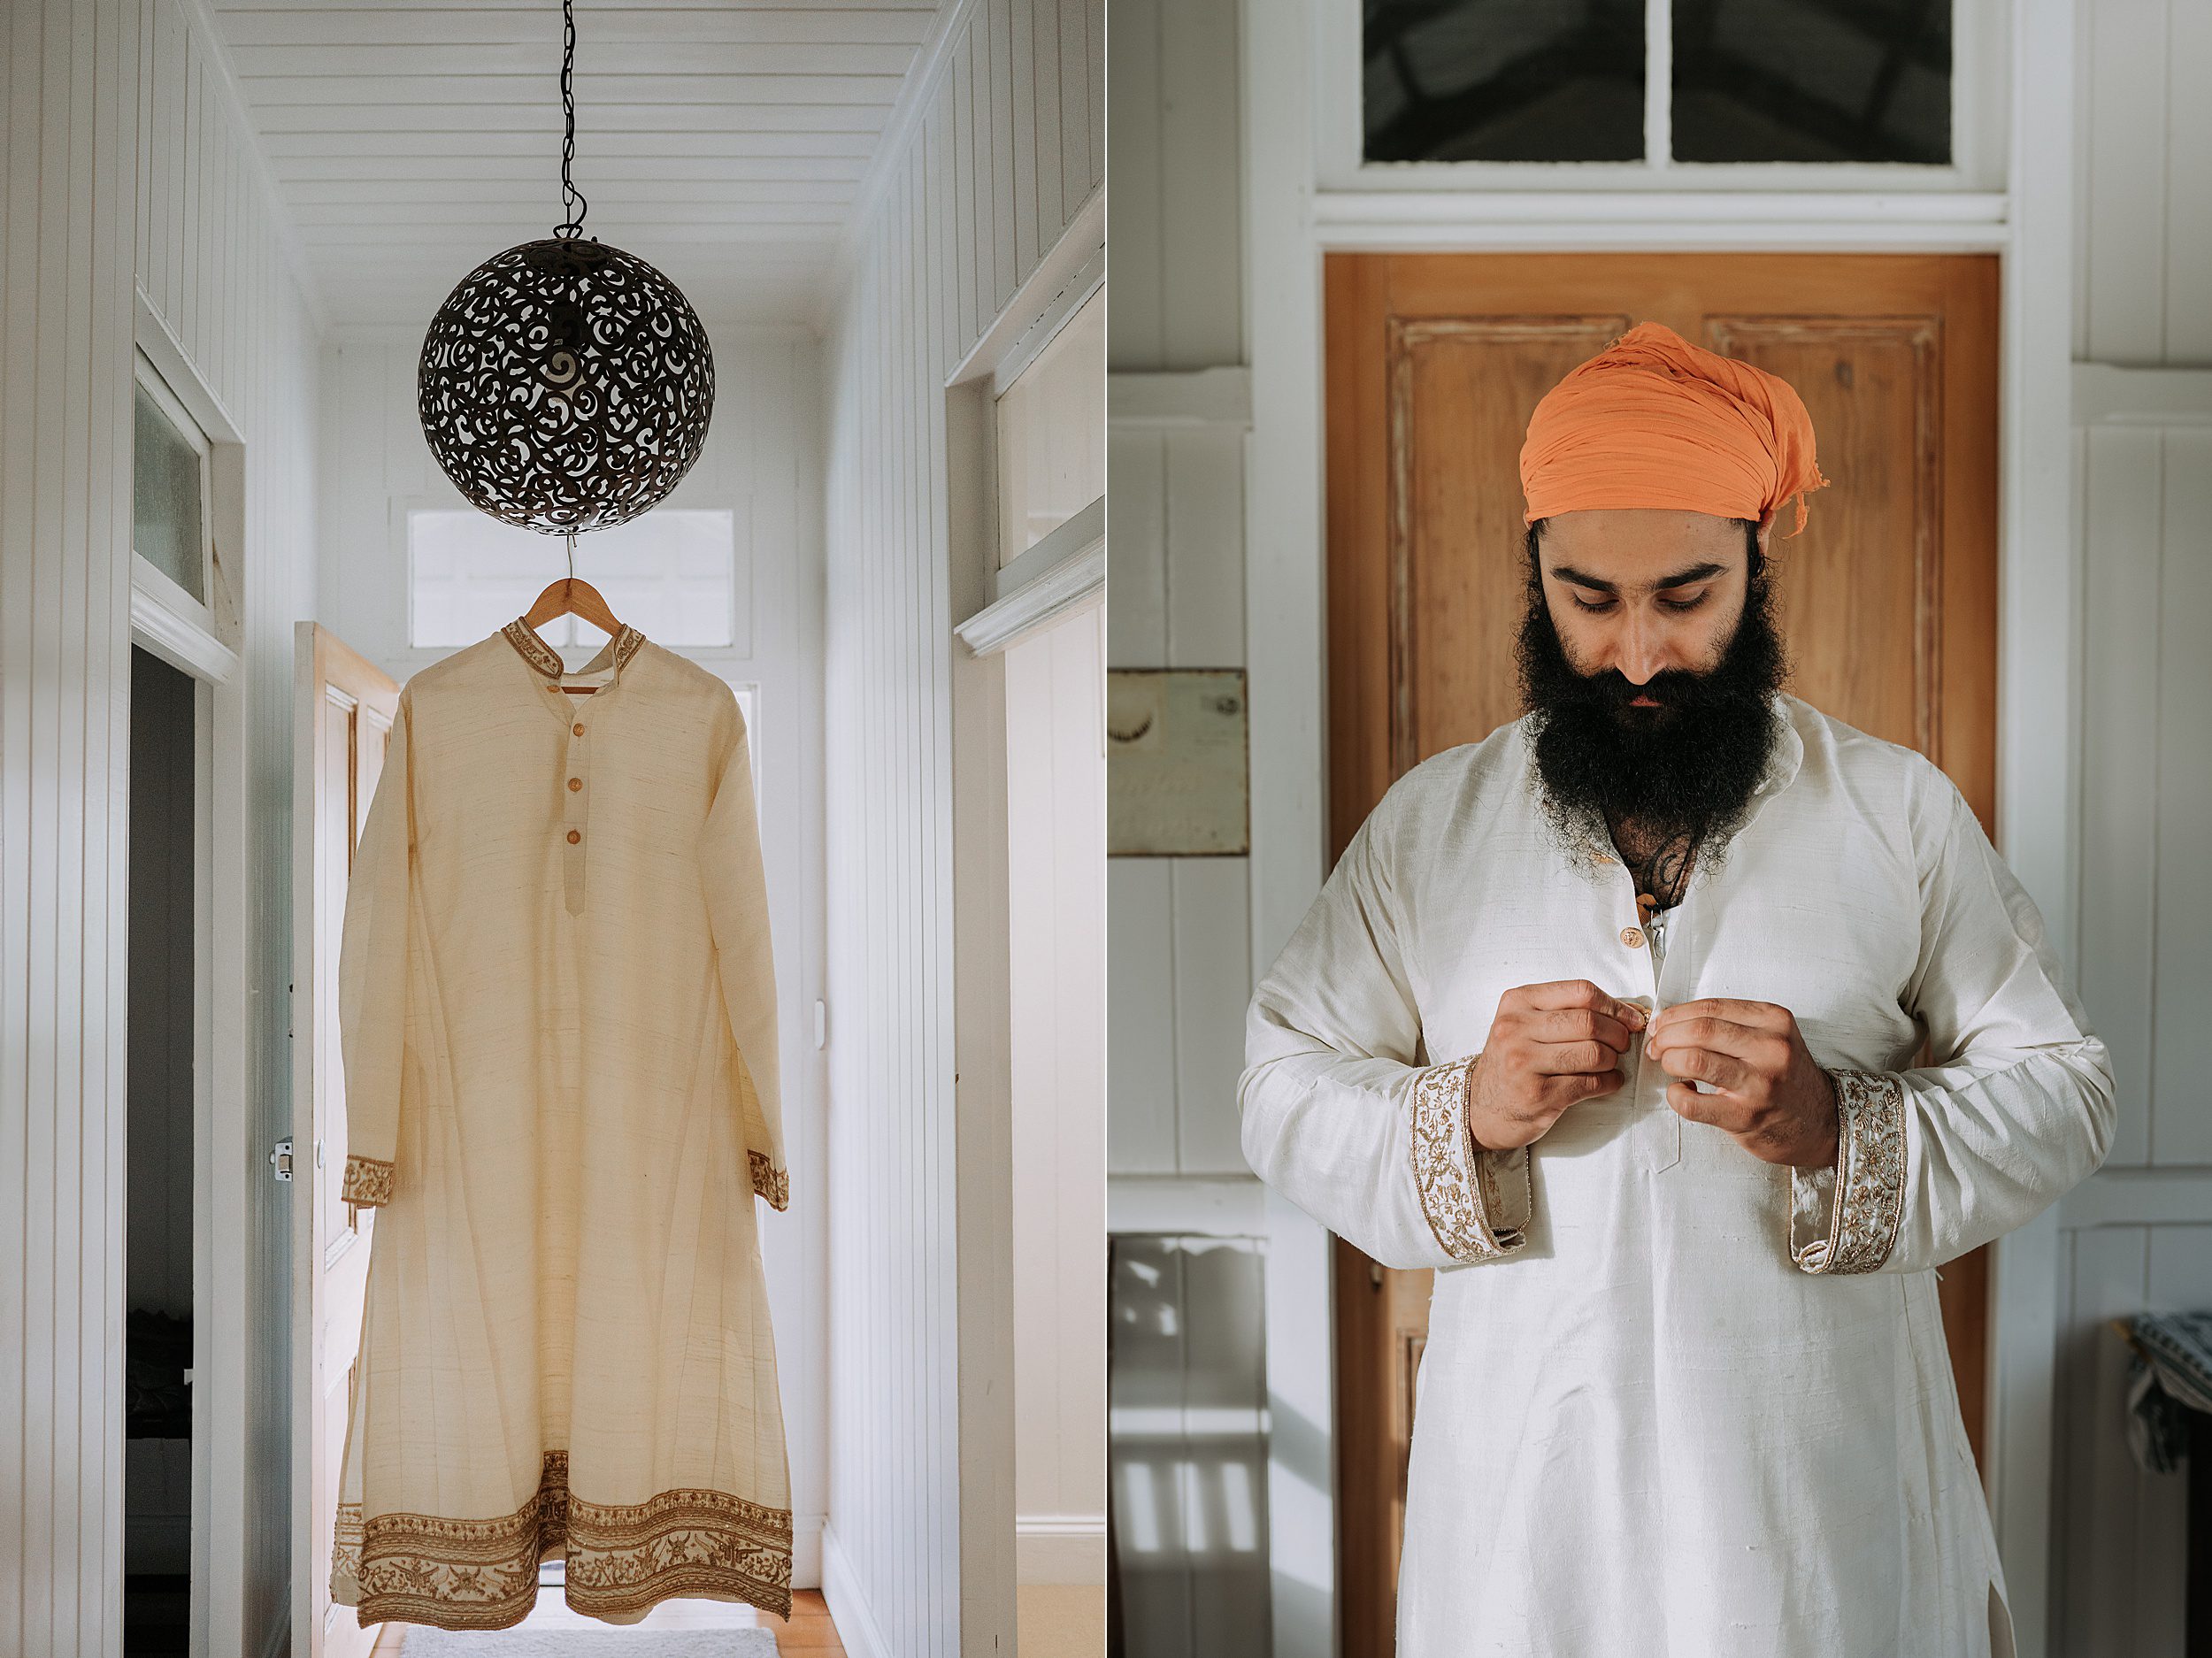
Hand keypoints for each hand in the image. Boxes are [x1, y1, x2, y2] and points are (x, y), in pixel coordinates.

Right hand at [1468, 979, 1647, 1151]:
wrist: (1480, 1107)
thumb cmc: (1512, 1062)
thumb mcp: (1526, 1024)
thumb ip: (1569, 1011)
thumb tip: (1629, 1011)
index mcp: (1517, 1002)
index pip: (1580, 992)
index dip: (1615, 1005)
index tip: (1631, 1018)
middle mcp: (1515, 1029)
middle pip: (1589, 1022)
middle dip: (1618, 1034)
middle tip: (1622, 1043)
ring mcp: (1524, 1063)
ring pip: (1593, 1052)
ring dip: (1613, 1060)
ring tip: (1609, 1063)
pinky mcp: (1538, 1095)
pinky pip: (1590, 1083)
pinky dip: (1610, 1082)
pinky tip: (1607, 1081)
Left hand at [1642, 998, 1838, 1167]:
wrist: (1819, 1121)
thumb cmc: (1784, 1076)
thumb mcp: (1770, 1037)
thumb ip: (1731, 1024)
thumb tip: (1672, 1021)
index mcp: (1774, 1021)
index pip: (1711, 1008)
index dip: (1676, 1015)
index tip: (1660, 1025)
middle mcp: (1772, 1048)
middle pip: (1701, 1030)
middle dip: (1667, 1036)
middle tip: (1657, 1046)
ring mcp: (1760, 1084)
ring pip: (1695, 1060)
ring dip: (1669, 1060)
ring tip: (1667, 1065)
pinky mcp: (1746, 1116)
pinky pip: (1694, 1103)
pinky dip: (1676, 1096)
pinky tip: (1680, 1092)